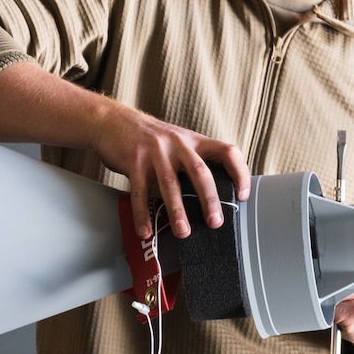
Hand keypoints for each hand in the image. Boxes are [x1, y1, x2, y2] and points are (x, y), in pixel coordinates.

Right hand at [90, 103, 249, 239]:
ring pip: (170, 183)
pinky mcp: (133, 160)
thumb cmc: (148, 137)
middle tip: (215, 222)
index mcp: (193, 141)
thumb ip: (193, 159)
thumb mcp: (176, 140)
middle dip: (209, 199)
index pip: (227, 152)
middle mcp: (178, 143)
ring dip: (177, 211)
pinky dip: (143, 214)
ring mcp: (155, 151)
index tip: (242, 195)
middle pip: (200, 172)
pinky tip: (146, 231)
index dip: (239, 173)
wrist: (111, 120)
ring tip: (183, 232)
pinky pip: (140, 191)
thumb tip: (211, 194)